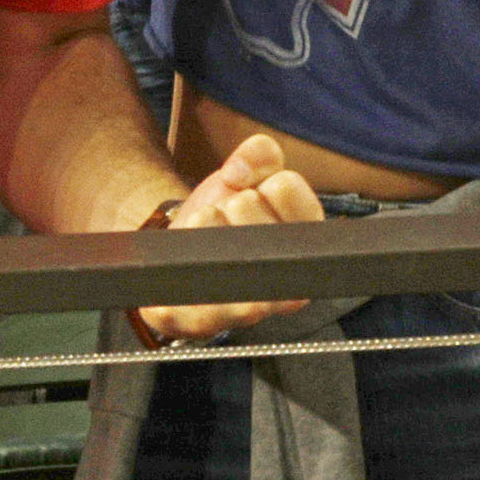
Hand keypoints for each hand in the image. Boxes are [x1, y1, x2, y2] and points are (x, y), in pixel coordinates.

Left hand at [128, 135, 323, 345]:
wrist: (179, 251)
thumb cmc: (223, 217)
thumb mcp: (248, 177)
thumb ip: (261, 154)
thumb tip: (242, 168)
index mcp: (306, 249)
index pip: (286, 187)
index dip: (262, 182)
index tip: (255, 195)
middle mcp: (282, 289)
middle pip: (246, 207)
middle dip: (229, 203)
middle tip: (227, 220)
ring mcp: (240, 312)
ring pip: (217, 247)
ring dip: (200, 228)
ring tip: (202, 238)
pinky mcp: (195, 325)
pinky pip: (182, 288)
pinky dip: (173, 267)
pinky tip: (179, 263)